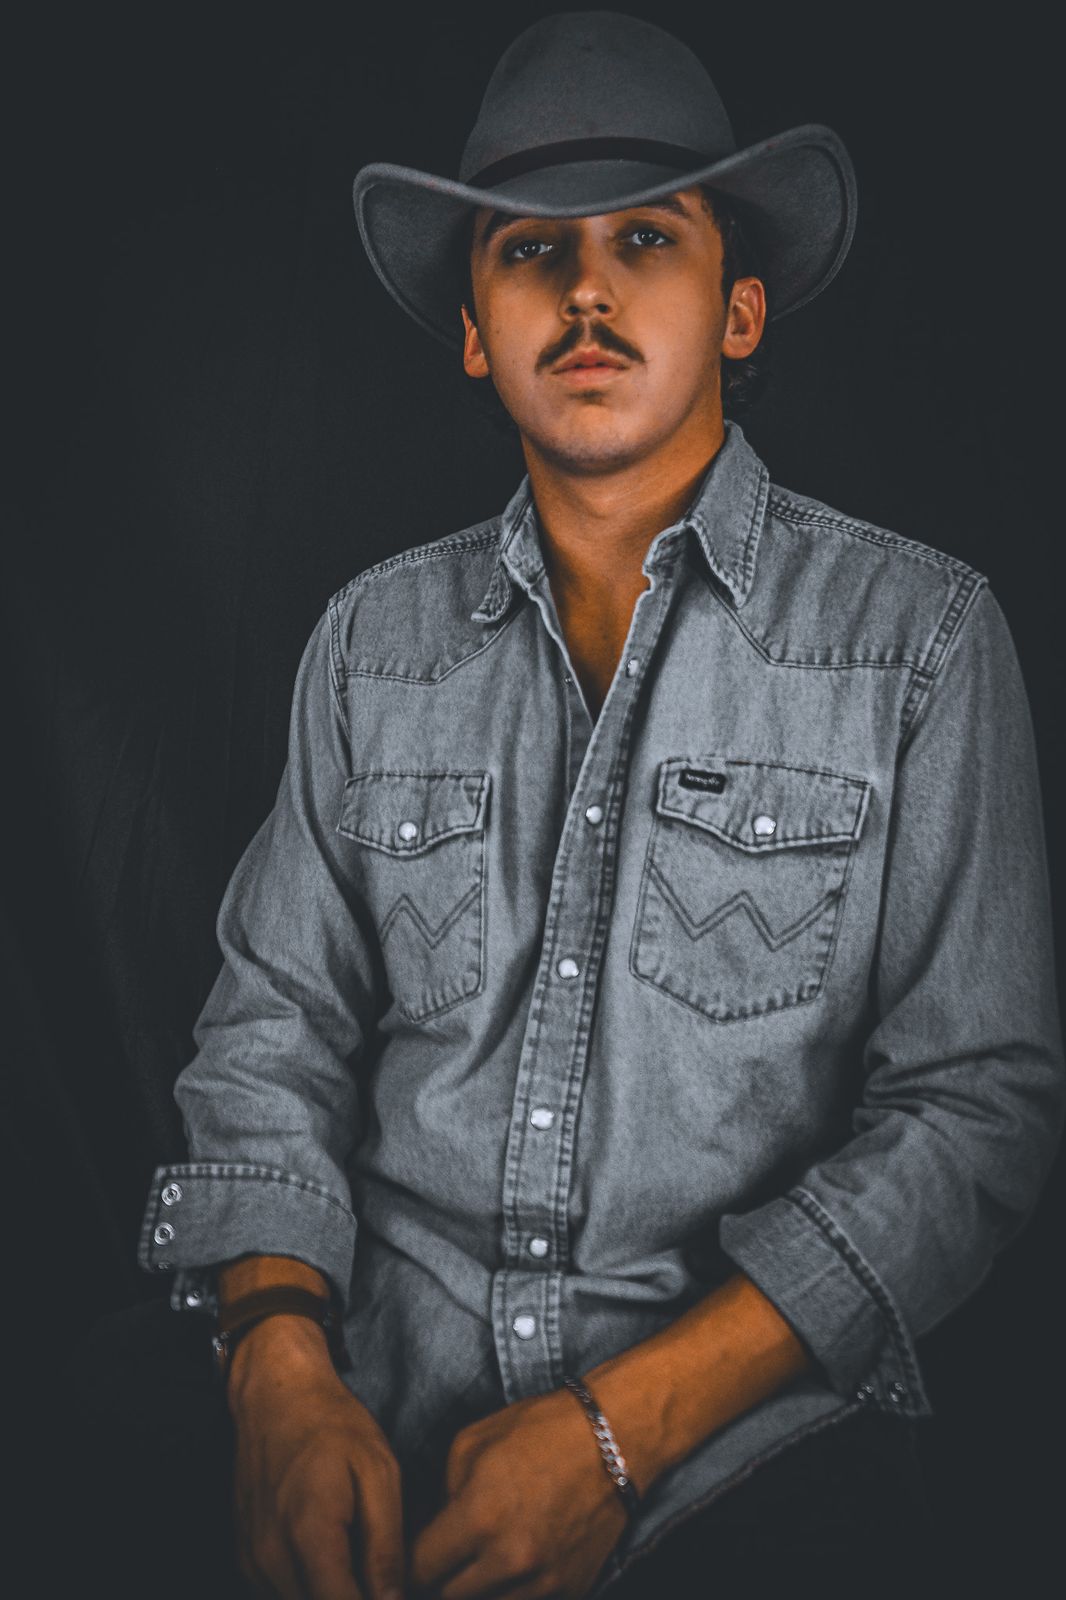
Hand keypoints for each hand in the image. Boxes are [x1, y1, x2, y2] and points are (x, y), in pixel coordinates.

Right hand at [229, 1315, 404, 1599]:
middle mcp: (271, 1556)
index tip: (394, 1594)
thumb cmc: (332, 1425)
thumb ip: (386, 1546)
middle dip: (353, 1596)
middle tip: (379, 1574)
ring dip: (331, 1592)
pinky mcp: (246, 1559)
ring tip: (358, 1559)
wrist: (276, 1395)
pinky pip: (281, 1592)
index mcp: (309, 1533)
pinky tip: (332, 1556)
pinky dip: (308, 1585)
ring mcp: (252, 1560)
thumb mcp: (379, 1473)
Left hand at [409, 1385, 629, 1598]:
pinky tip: (517, 1566)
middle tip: (450, 1557)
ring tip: (484, 1561)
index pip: (420, 1569)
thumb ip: (441, 1494)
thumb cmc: (540, 1431)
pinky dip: (515, 1592)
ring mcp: (544, 1581)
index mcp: (478, 1517)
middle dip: (443, 1578)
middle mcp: (510, 1559)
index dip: (413, 1561)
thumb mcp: (470, 1443)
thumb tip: (432, 1533)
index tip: (419, 1554)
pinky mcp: (572, 1591)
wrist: (614, 1438)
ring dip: (479, 1590)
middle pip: (448, 1599)